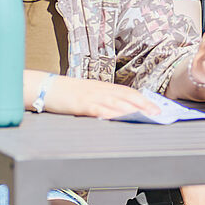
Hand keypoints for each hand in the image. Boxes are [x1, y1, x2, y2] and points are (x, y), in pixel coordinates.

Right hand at [43, 76, 168, 119]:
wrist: (47, 87)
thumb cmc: (68, 92)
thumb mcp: (90, 93)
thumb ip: (105, 99)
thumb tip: (121, 110)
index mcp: (104, 87)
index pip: (129, 92)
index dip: (144, 99)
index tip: (156, 107)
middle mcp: (101, 89)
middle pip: (127, 96)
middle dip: (144, 104)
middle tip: (157, 113)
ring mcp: (91, 96)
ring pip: (115, 101)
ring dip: (131, 109)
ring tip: (144, 116)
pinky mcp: (80, 103)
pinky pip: (97, 108)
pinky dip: (108, 113)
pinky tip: (116, 117)